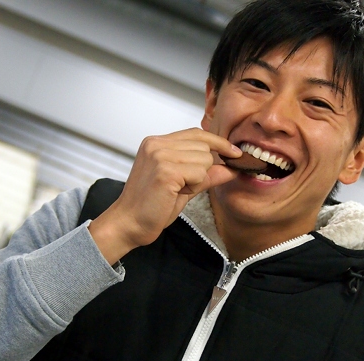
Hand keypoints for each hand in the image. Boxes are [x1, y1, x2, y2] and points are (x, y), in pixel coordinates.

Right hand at [88, 128, 240, 263]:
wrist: (129, 224)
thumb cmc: (152, 207)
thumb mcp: (184, 186)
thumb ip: (206, 174)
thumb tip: (231, 168)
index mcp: (156, 143)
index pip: (196, 133)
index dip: (218, 142)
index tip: (234, 152)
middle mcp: (156, 144)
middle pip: (204, 146)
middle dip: (203, 168)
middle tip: (183, 186)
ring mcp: (160, 155)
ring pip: (204, 159)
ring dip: (198, 178)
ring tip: (177, 189)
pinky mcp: (165, 170)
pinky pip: (199, 173)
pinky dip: (194, 185)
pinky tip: (176, 192)